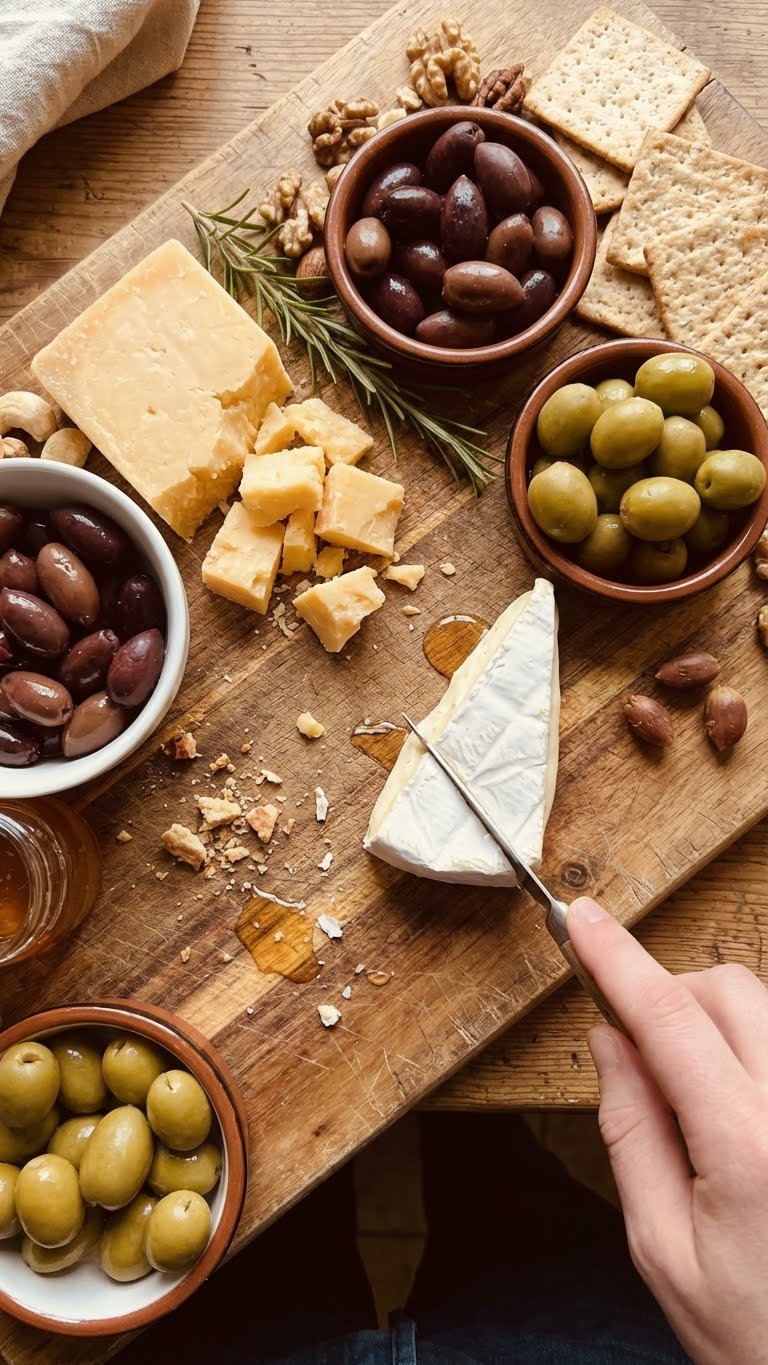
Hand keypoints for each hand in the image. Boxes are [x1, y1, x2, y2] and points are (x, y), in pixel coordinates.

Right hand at [567, 896, 767, 1364]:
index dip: (617, 959)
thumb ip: (630, 1131)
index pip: (668, 1018)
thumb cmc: (753, 1334)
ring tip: (695, 1102)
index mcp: (747, 1145)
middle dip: (669, 994)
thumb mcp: (661, 1249)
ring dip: (712, 1023)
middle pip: (727, 990)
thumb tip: (610, 1042)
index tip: (581, 921)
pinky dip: (748, 1052)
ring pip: (764, 1008)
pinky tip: (735, 1112)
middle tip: (635, 1049)